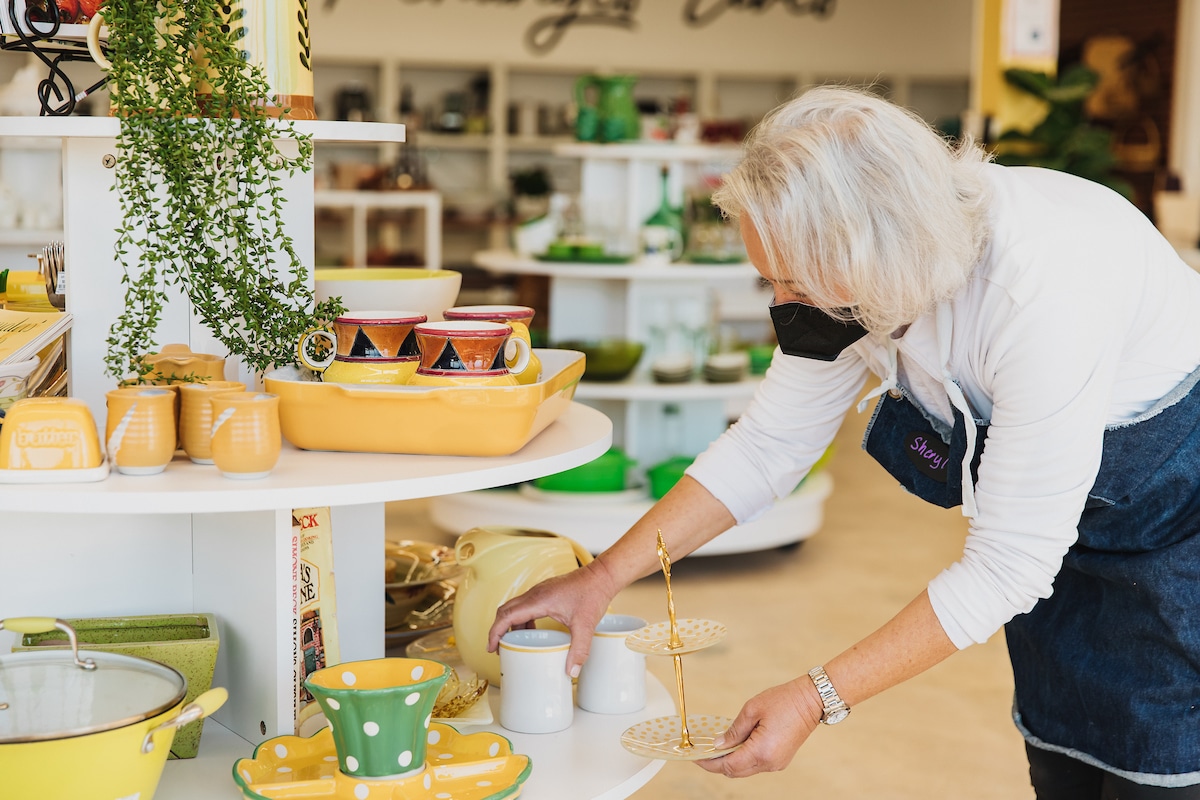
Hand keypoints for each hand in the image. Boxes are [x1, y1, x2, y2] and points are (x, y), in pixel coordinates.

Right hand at [486, 559, 616, 676]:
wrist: (601, 576)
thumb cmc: (592, 595)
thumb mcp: (585, 626)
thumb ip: (579, 650)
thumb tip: (570, 671)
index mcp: (538, 600)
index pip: (506, 616)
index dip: (494, 632)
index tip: (491, 647)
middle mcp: (535, 593)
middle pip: (505, 611)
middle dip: (498, 630)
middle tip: (498, 649)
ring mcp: (540, 591)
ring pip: (515, 607)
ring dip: (510, 625)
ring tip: (514, 643)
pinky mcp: (546, 592)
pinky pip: (526, 605)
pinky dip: (522, 619)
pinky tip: (532, 631)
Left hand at [696, 678, 822, 777]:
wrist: (811, 701)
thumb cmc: (784, 701)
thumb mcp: (752, 709)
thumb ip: (734, 730)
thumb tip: (718, 745)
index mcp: (761, 751)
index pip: (728, 765)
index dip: (709, 762)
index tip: (696, 756)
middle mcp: (769, 763)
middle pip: (735, 772)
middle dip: (717, 764)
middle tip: (702, 753)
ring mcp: (776, 763)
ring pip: (745, 770)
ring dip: (730, 761)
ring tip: (716, 748)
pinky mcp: (780, 760)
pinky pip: (756, 765)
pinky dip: (742, 759)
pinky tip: (735, 746)